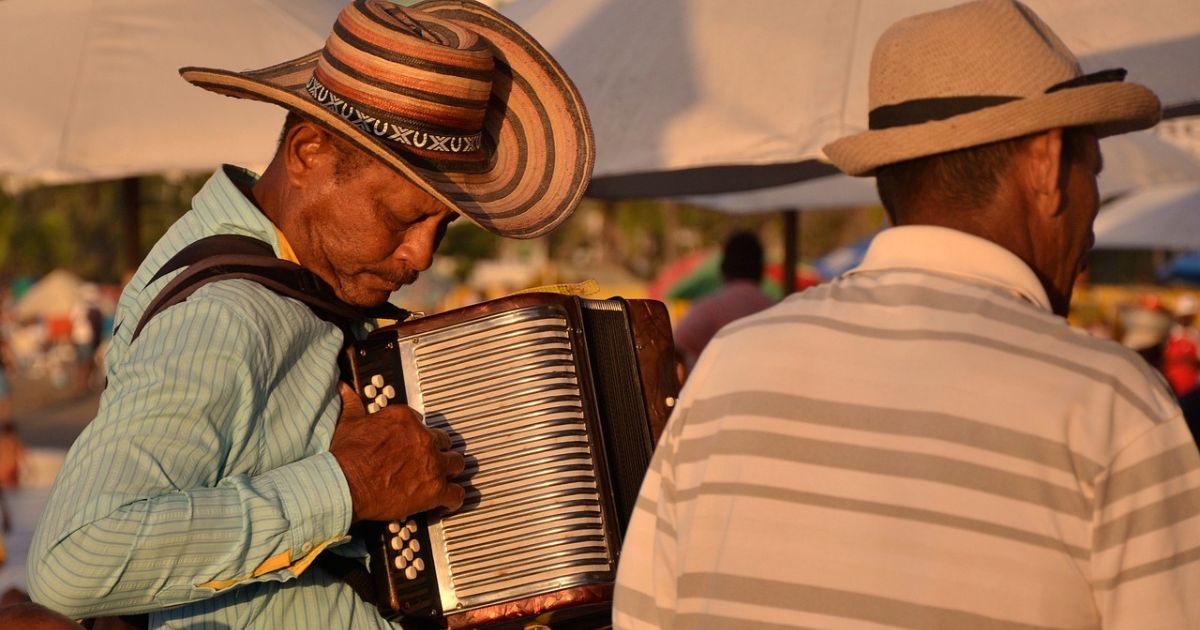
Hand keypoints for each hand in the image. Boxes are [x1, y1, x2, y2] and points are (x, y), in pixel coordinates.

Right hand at [330, 383, 464, 521]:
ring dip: (450, 470)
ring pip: (456, 463)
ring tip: (444, 477)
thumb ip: (353, 406)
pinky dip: (453, 498)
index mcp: (405, 419)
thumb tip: (345, 390)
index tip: (411, 442)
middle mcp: (424, 438)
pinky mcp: (435, 489)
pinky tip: (448, 501)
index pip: (421, 422)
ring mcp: (433, 464)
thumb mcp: (348, 423)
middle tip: (428, 460)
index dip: (416, 434)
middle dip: (437, 450)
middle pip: (443, 441)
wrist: (345, 483)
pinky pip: (456, 494)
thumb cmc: (346, 455)